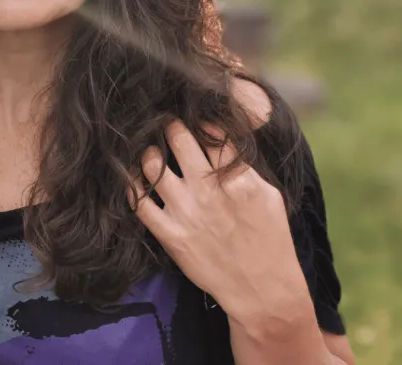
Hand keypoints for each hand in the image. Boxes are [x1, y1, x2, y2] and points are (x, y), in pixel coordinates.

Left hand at [131, 121, 308, 321]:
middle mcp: (208, 191)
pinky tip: (131, 177)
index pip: (211, 133)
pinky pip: (138, 203)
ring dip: (148, 151)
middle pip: (178, 138)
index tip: (192, 113)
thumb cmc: (269, 239)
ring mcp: (186, 213)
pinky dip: (131, 185)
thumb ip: (244, 165)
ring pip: (152, 165)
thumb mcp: (269, 195)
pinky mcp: (170, 235)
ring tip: (150, 149)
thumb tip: (223, 135)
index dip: (199, 118)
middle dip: (170, 125)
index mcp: (237, 179)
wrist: (261, 289)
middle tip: (165, 122)